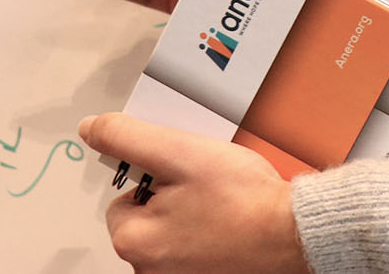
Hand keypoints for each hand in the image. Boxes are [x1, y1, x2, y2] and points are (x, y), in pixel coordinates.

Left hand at [79, 113, 310, 273]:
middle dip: (174, 197)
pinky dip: (210, 233)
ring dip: (193, 214)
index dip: (155, 176)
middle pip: (149, 216)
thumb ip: (127, 137)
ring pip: (175, 230)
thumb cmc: (243, 200)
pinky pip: (197, 246)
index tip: (182, 175)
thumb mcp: (178, 152)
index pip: (124, 197)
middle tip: (206, 188)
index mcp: (135, 244)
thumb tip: (91, 129)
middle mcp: (152, 272)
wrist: (297, 233)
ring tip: (223, 205)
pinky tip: (230, 222)